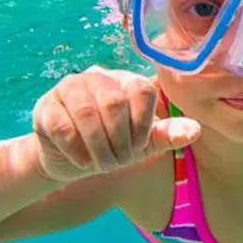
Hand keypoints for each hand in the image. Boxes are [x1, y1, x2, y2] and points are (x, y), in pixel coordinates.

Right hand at [31, 66, 200, 183]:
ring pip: (86, 113)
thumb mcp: (143, 144)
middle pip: (114, 102)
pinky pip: (62, 126)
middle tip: (120, 162)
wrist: (69, 160)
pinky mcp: (46, 106)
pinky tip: (83, 162)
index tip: (140, 147)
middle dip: (120, 140)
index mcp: (126, 81)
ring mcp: (68, 88)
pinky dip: (77, 150)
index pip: (142, 91)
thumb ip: (167, 135)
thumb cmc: (112, 146)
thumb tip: (196, 130)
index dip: (143, 123)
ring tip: (103, 165)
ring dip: (98, 147)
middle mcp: (98, 77)